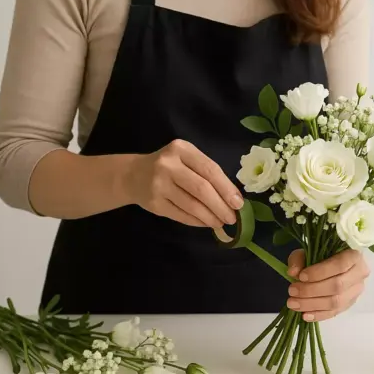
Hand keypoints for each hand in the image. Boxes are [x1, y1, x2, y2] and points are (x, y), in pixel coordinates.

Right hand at [125, 139, 243, 226]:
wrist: (134, 175)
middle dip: (221, 206)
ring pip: (192, 205)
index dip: (227, 188)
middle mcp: (168, 165)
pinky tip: (206, 223)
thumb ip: (208, 174)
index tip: (239, 203)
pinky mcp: (154, 203)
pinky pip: (181, 215)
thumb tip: (233, 199)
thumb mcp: (187, 160)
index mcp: (181, 149)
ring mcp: (158, 184)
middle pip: (202, 189)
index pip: (210, 170)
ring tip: (220, 222)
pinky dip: (197, 222)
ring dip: (210, 217)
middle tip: (232, 218)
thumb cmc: (170, 167)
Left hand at [285, 249, 369, 321]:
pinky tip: (304, 315)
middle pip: (337, 286)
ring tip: (293, 303)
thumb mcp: (308, 251)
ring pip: (336, 302)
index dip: (320, 272)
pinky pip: (334, 313)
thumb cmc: (321, 256)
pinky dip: (318, 315)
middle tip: (292, 291)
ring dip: (312, 304)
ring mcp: (356, 291)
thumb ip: (299, 259)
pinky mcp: (349, 304)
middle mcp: (359, 274)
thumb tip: (293, 272)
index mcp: (354, 256)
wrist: (330, 265)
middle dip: (312, 290)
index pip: (340, 265)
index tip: (301, 276)